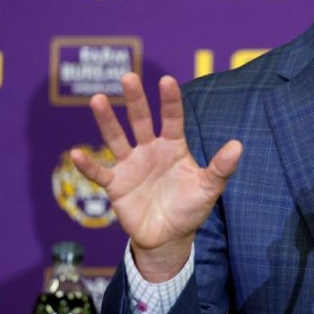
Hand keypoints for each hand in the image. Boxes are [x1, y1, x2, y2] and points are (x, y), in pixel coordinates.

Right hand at [71, 73, 240, 280]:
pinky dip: (88, 165)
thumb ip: (221, 167)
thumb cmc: (190, 208)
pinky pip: (99, 173)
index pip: (171, 119)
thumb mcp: (209, 188)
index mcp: (173, 147)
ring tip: (98, 99)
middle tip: (128, 76)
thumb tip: (238, 145)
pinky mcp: (116, 185)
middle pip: (141, 120)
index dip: (170, 101)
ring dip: (107, 120)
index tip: (167, 80)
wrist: (169, 237)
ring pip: (116, 138)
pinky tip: (75, 153)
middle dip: (135, 99)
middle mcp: (149, 150)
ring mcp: (130, 165)